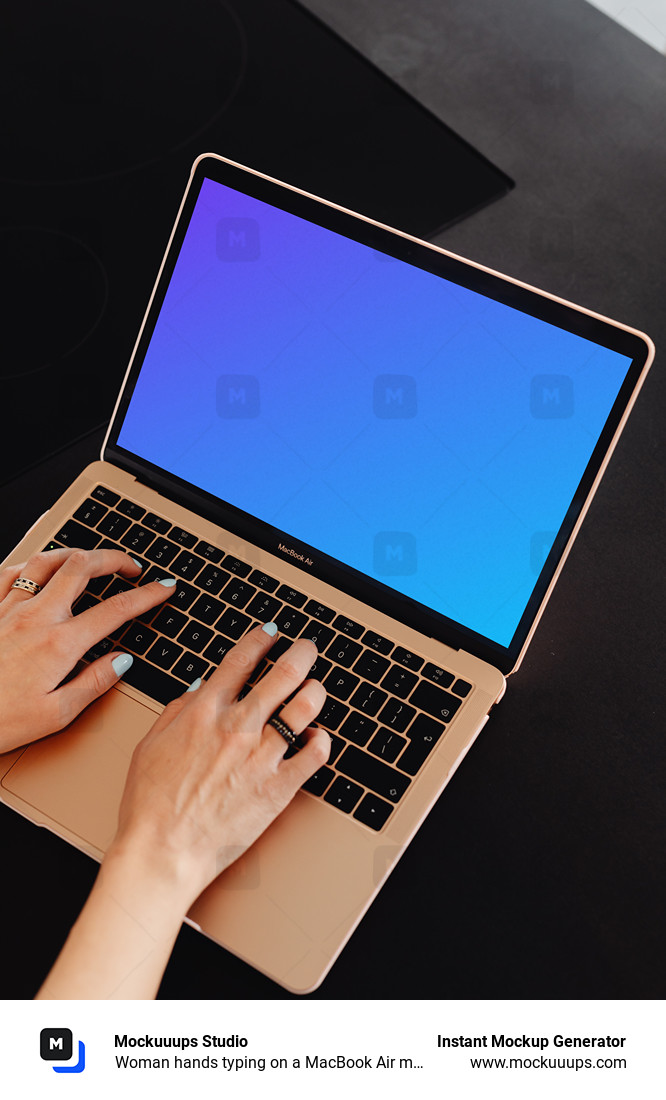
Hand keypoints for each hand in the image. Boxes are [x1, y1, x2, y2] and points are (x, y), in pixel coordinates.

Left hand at [0, 547, 173, 752]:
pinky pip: (11, 571)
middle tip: (130, 566)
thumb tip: (121, 661)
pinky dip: (32, 564)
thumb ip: (94, 683)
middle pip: (82, 567)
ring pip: (47, 560)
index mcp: (60, 644)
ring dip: (75, 553)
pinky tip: (39, 569)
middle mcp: (35, 617)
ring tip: (90, 559)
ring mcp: (8, 609)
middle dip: (114, 558)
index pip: (116, 609)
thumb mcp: (56, 715)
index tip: (163, 588)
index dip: (147, 595)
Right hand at [108, 624, 329, 907]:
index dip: (260, 640)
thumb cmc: (150, 805)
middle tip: (307, 649)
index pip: (240, 660)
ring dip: (315, 692)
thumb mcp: (150, 745)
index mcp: (204, 712)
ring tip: (315, 689)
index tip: (270, 634)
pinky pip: (315, 754)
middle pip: (283, 675)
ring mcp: (262, 757)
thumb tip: (197, 689)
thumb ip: (176, 711)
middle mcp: (237, 728)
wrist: (163, 852)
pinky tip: (317, 737)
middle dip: (301, 654)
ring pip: (305, 708)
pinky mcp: (279, 788)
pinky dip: (321, 740)